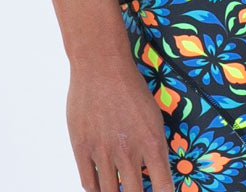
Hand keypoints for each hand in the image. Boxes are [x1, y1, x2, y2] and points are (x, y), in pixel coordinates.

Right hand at [67, 54, 174, 191]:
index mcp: (152, 143)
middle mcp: (128, 152)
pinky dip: (96, 189)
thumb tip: (155, 170)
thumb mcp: (153, 116)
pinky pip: (88, 183)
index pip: (163, 186)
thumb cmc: (130, 87)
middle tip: (136, 190)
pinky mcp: (82, 149)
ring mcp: (103, 152)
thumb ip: (154, 146)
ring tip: (118, 189)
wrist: (101, 66)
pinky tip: (100, 186)